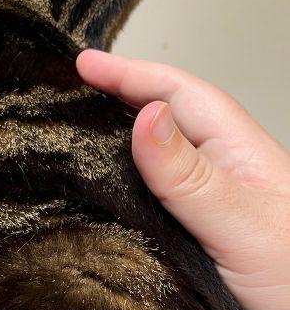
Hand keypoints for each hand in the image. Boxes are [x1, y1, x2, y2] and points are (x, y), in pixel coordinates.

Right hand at [76, 49, 289, 309]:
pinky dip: (123, 194)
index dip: (129, 74)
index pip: (178, 93)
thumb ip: (190, 177)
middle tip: (67, 92)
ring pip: (156, 162)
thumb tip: (145, 117)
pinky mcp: (199, 245)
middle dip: (117, 98)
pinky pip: (154, 205)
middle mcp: (222, 175)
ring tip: (74, 137)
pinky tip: (101, 203)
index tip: (83, 64)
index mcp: (237, 153)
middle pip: (165, 118)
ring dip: (116, 145)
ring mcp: (210, 209)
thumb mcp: (241, 225)